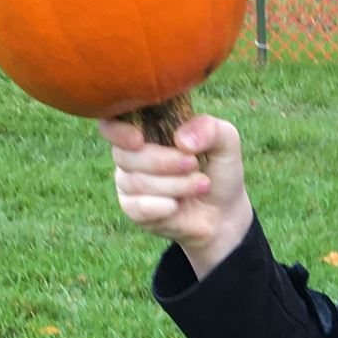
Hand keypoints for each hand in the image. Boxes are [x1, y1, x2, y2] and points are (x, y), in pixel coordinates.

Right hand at [102, 110, 252, 273]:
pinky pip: (137, 207)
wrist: (225, 213)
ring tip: (200, 186)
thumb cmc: (219, 171)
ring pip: (134, 181)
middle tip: (194, 165)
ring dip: (174, 185)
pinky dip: (161, 206)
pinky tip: (177, 206)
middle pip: (124, 154)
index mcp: (148, 128)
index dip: (118, 131)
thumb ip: (209, 129)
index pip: (112, 123)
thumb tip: (181, 140)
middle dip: (163, 161)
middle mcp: (132, 153)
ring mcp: (129, 182)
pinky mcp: (134, 209)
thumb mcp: (225, 143)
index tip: (139, 139)